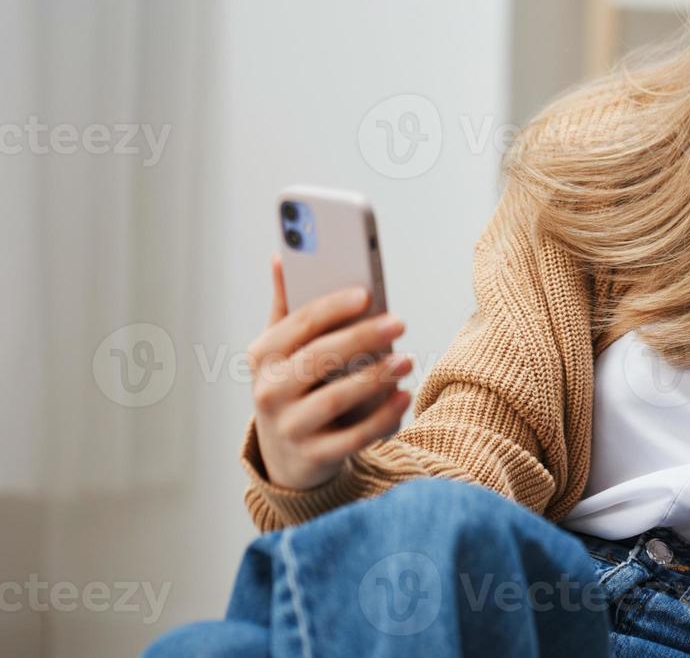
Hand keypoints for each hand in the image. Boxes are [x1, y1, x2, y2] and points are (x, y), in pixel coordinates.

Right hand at [246, 254, 413, 489]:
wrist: (285, 455)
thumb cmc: (292, 385)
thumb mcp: (281, 349)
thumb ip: (286, 305)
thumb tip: (281, 255)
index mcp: (262, 357)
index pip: (298, 325)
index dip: (332, 307)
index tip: (366, 293)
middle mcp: (268, 392)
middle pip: (318, 359)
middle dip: (360, 338)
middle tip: (398, 322)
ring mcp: (288, 427)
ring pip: (334, 399)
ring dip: (374, 377)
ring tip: (406, 358)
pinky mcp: (313, 456)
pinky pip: (351, 438)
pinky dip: (380, 418)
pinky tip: (404, 397)